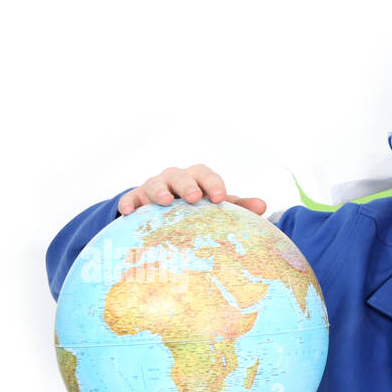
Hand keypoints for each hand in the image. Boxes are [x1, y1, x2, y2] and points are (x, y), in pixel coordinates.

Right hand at [118, 164, 266, 216]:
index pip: (205, 174)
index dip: (212, 183)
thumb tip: (263, 206)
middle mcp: (174, 179)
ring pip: (155, 184)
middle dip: (187, 185)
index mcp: (196, 179)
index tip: (219, 198)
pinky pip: (130, 199)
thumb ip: (238, 207)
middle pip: (179, 175)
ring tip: (165, 202)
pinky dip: (129, 203)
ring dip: (160, 191)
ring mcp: (153, 188)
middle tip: (194, 198)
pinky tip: (129, 213)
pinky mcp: (135, 200)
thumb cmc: (198, 211)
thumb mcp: (216, 209)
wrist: (165, 216)